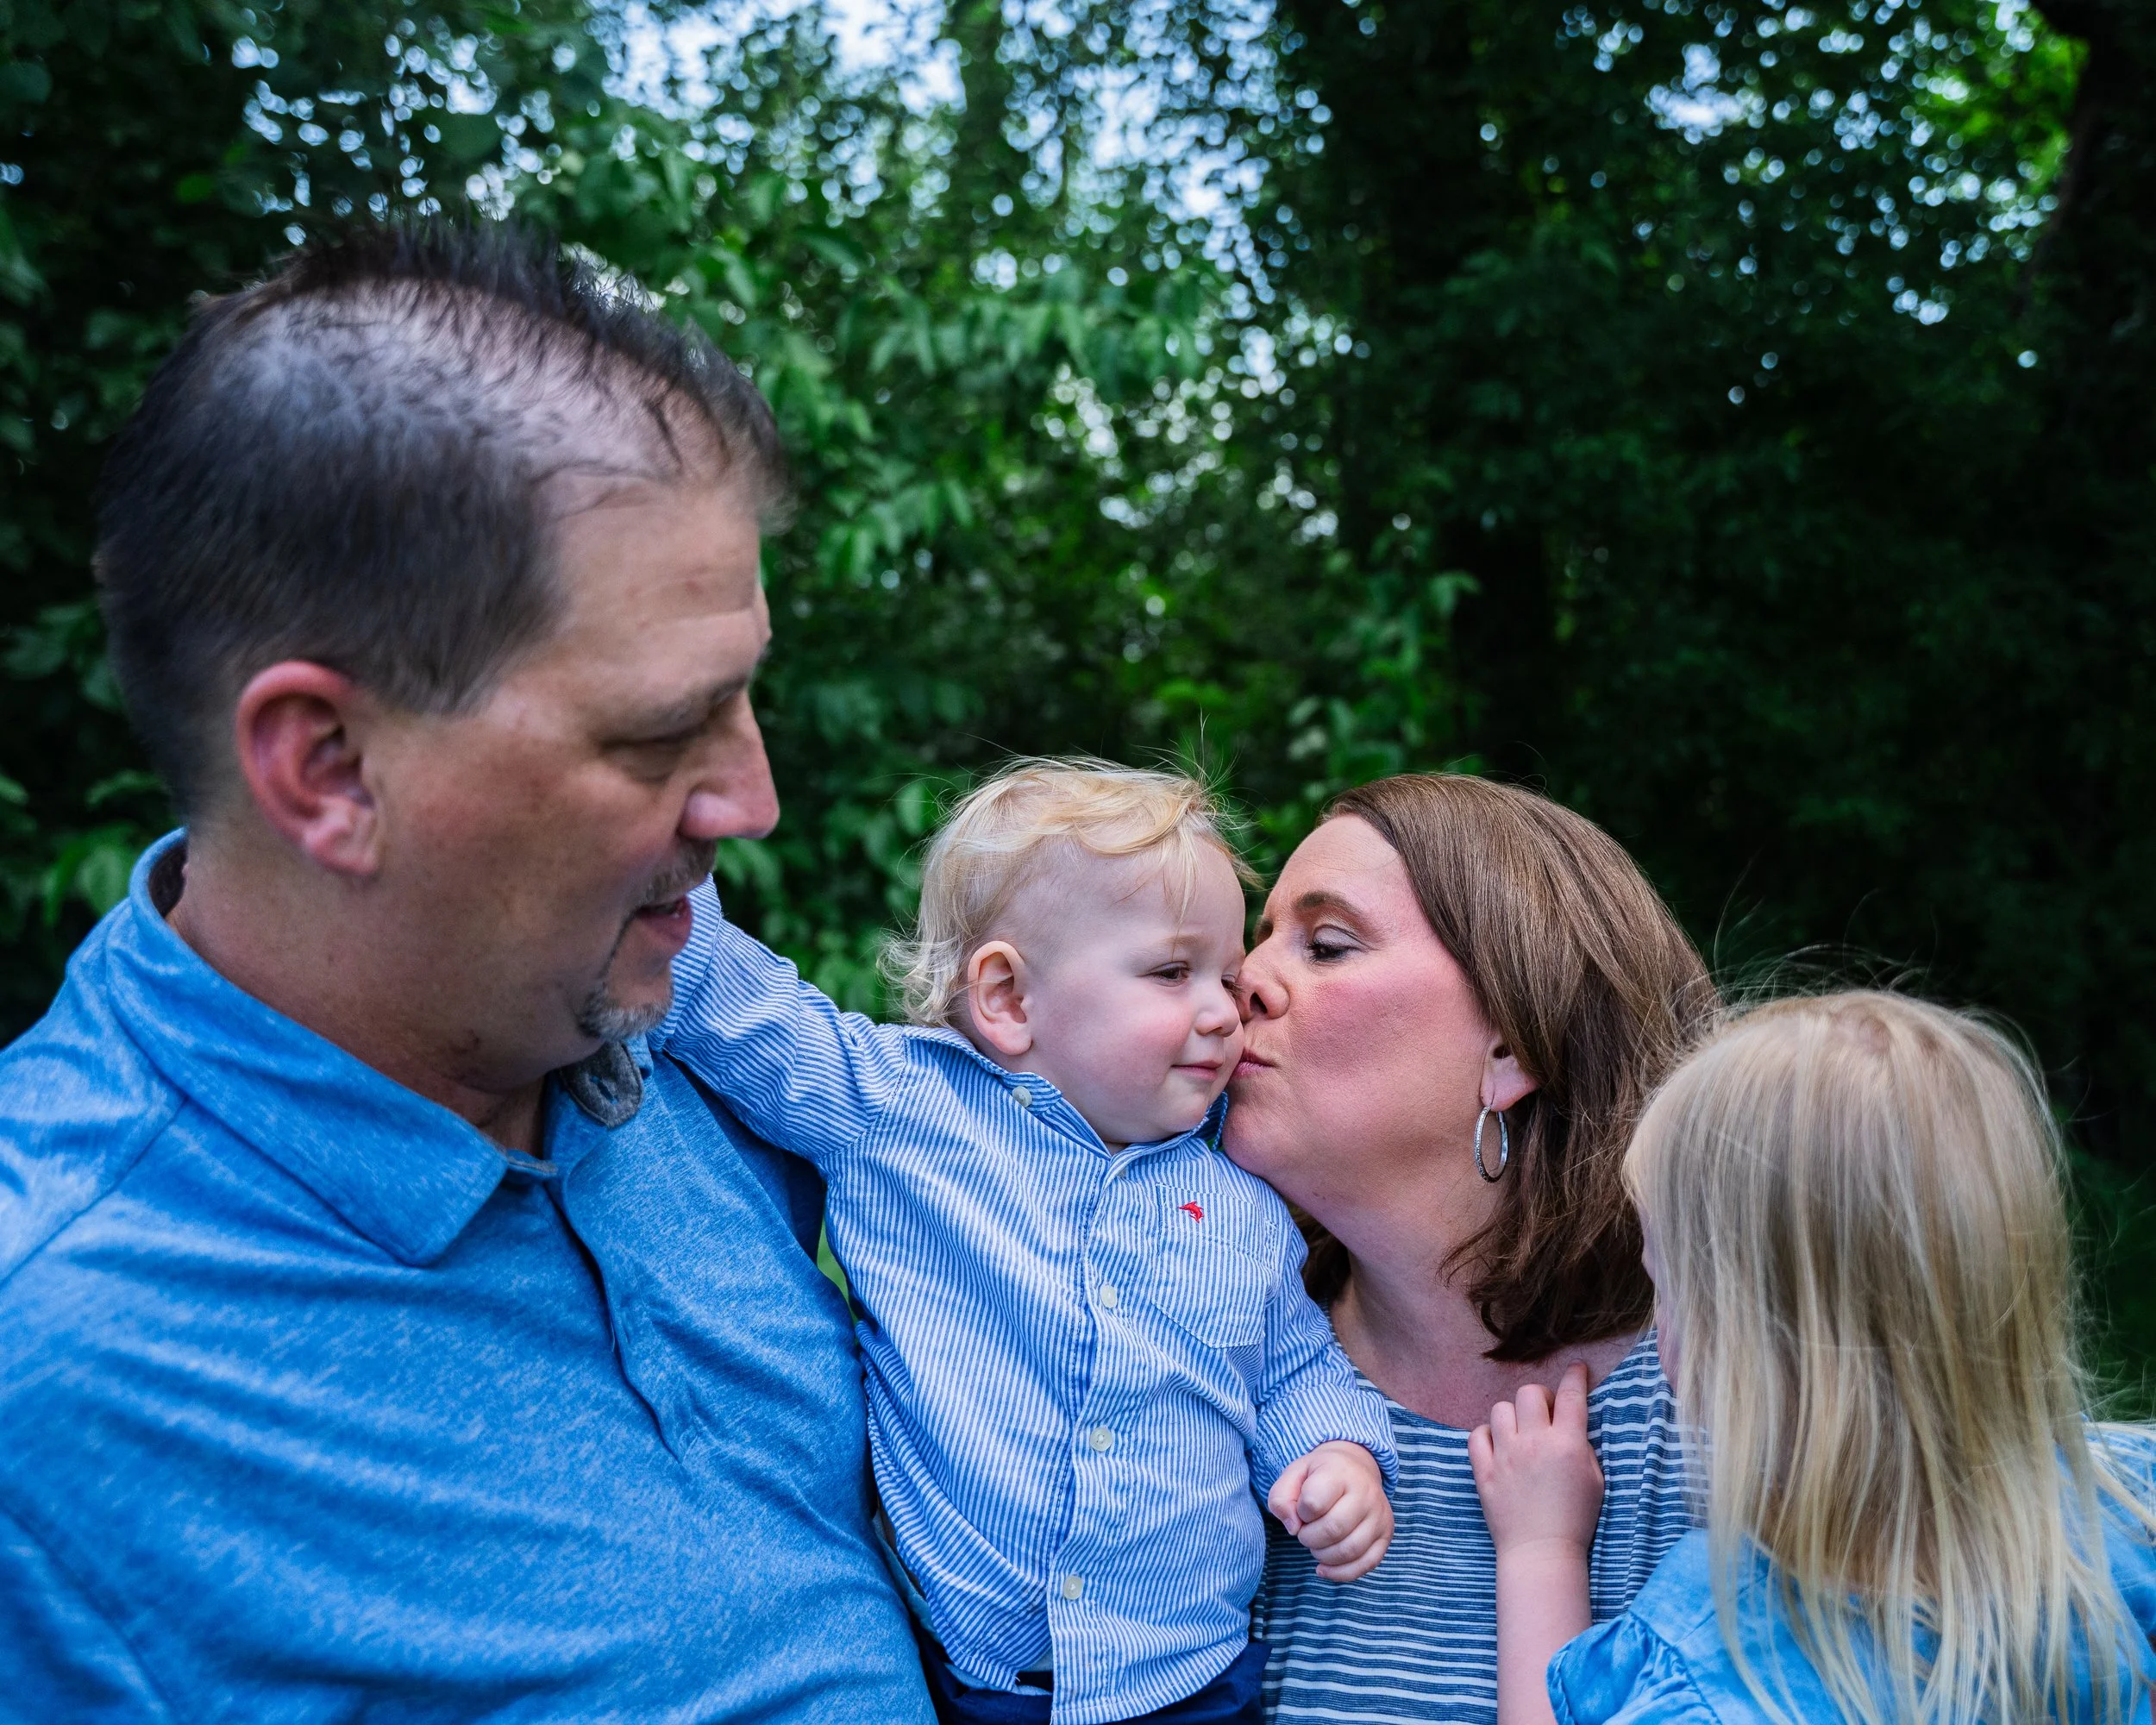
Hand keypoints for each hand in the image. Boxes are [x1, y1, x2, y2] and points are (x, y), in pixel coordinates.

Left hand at [1267, 1440, 1393, 1581]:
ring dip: (1323, 1556)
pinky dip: (1340, 1573)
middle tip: (1305, 1530)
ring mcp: (1380, 1515)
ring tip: (1316, 1544)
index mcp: (1340, 1472)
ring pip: (1349, 1550)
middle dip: (1309, 1537)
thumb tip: (1292, 1527)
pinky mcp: (1386, 1534)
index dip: (1300, 1512)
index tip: (1301, 1509)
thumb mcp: (1294, 1474)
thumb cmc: (1320, 1474)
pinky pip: (1366, 1565)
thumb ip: (1281, 1498)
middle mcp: (1366, 1492)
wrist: (1355, 1467)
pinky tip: (1324, 1567)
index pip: (1314, 1502)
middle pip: (1333, 1529)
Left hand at [1471, 1365, 1602, 1724]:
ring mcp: (1505, 1456)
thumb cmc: (1575, 1518)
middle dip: (1539, 1398)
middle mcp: (1534, 1443)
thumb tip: (1572, 1420)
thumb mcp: (1595, 1479)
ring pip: (1500, 1409)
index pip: (1571, 1395)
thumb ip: (1582, 1445)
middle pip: (1529, 1393)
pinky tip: (1499, 1447)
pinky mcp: (1483, 1470)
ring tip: (1520, 1434)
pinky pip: (1477, 1434)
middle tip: (1545, 1416)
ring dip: (1512, 1416)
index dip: (1576, 1377)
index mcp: (1567, 1444)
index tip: (1577, 1369)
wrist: (1541, 1551)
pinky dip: (1487, 1436)